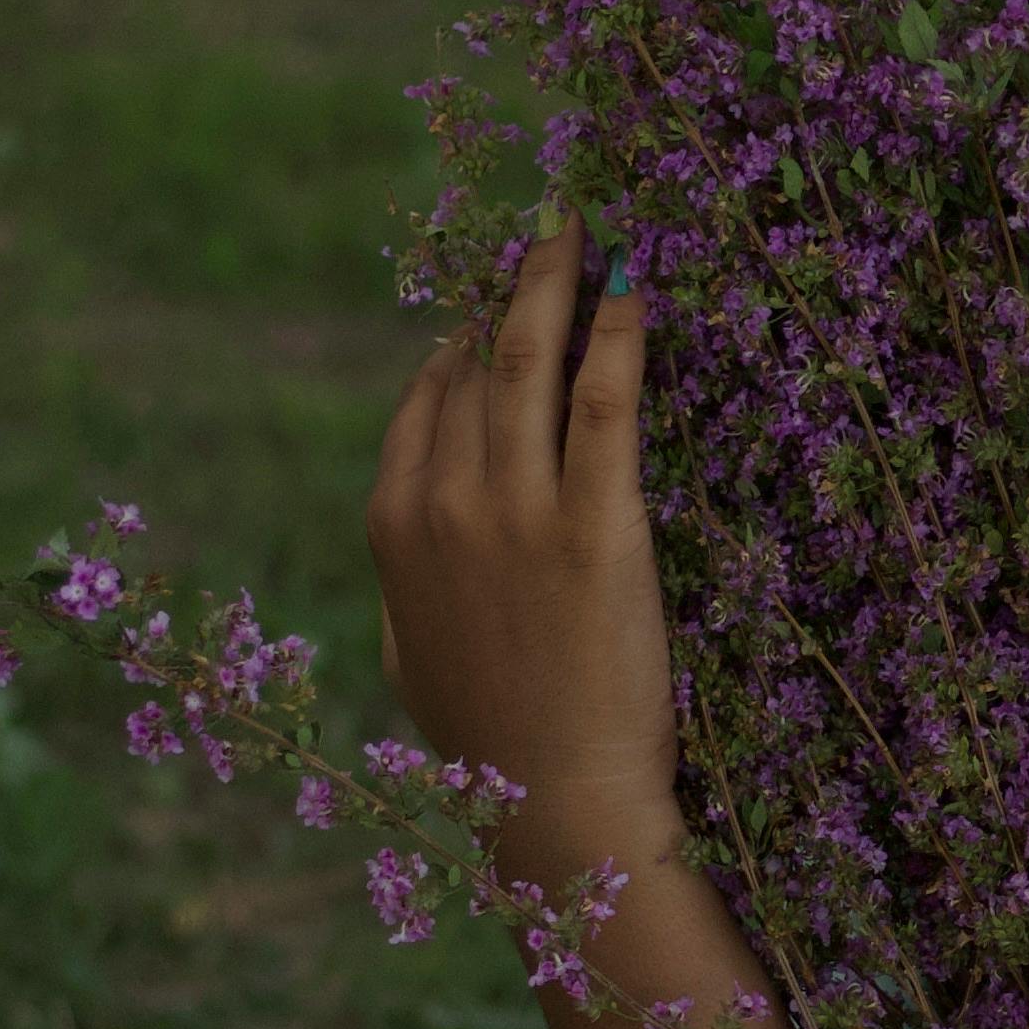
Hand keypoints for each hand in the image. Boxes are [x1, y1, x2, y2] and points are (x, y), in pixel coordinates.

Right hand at [366, 217, 676, 849]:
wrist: (557, 800)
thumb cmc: (496, 743)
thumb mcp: (415, 651)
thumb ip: (408, 578)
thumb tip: (414, 535)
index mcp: (393, 526)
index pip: (425, 402)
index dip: (463, 342)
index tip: (497, 304)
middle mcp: (444, 503)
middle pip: (478, 365)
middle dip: (514, 286)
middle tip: (551, 228)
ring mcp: (515, 510)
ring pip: (530, 364)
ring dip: (558, 283)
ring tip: (592, 229)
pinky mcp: (596, 527)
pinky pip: (603, 401)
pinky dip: (616, 331)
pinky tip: (635, 285)